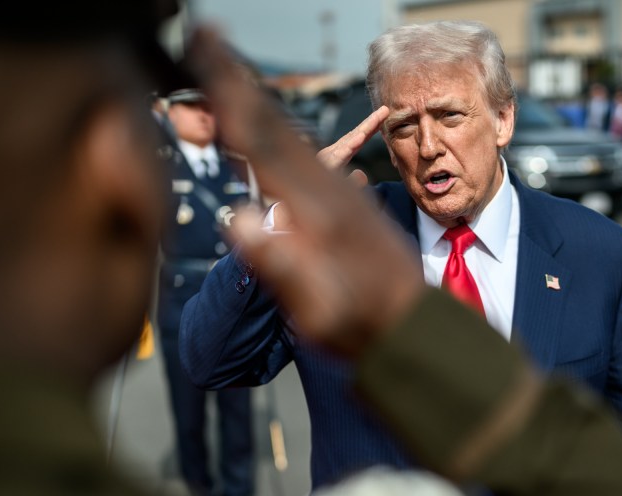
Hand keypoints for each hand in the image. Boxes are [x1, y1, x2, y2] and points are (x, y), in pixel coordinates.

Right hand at [192, 28, 422, 357]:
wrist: (417, 328)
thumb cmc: (363, 328)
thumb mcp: (318, 309)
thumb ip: (280, 264)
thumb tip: (239, 218)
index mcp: (313, 210)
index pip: (260, 139)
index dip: (228, 95)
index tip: (203, 51)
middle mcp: (328, 192)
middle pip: (273, 125)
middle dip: (236, 84)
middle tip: (205, 41)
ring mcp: (341, 195)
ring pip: (291, 136)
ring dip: (254, 105)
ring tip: (225, 76)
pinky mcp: (349, 204)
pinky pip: (310, 152)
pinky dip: (279, 132)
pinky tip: (272, 129)